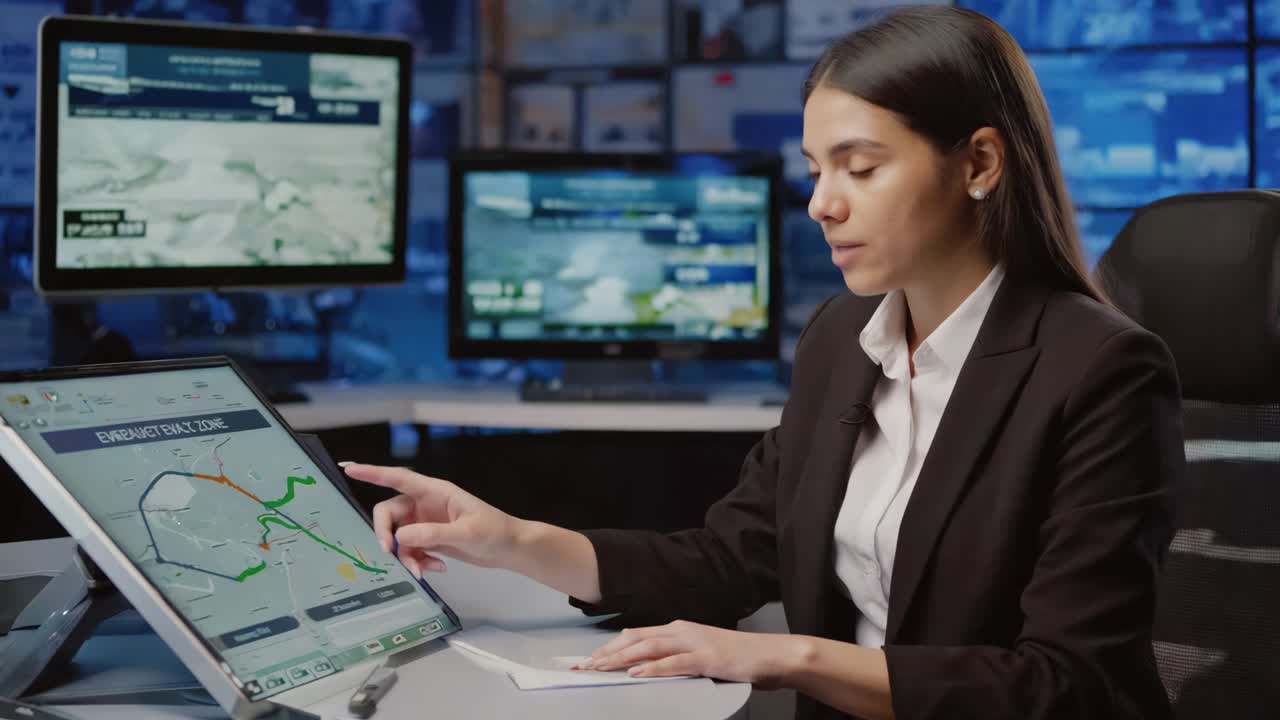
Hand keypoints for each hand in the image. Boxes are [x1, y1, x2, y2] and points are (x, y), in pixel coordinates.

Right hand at [341, 463, 521, 575]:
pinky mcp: (429, 540)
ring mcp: (426, 523)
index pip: (398, 477)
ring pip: (398, 537)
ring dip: (404, 556)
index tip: (349, 469)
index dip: (372, 472)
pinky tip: (436, 568)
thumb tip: (399, 537)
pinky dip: (417, 561)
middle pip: (389, 514)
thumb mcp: (466, 533)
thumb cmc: (494, 532)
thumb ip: (433, 534)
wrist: (510, 549)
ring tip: (422, 571)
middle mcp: (425, 504)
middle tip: (389, 553)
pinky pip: (410, 550)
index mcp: (435, 491)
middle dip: (385, 534)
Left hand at [575, 620, 804, 688]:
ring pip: (649, 648)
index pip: (637, 635)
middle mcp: (682, 631)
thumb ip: (676, 656)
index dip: (611, 646)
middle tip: (585, 665)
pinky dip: (652, 668)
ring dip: (622, 659)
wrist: (770, 655)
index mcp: (680, 629)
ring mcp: (694, 643)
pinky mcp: (706, 658)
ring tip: (601, 668)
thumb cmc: (738, 657)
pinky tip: (637, 673)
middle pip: (636, 639)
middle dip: (608, 652)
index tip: (592, 658)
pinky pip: (673, 663)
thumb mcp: (700, 653)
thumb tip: (650, 665)